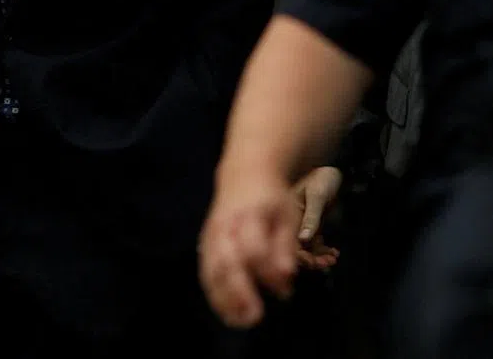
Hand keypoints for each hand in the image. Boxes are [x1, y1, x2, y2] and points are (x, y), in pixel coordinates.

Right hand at [198, 168, 299, 328]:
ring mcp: (213, 232)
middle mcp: (227, 224)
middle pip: (227, 260)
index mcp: (250, 215)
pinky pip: (205, 268)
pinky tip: (226, 310)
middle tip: (254, 316)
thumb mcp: (287, 215)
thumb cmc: (271, 197)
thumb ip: (286, 247)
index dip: (267, 272)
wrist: (244, 172)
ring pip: (211, 267)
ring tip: (238, 320)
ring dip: (222, 297)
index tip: (285, 291)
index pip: (254, 248)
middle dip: (238, 290)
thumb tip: (286, 278)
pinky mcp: (206, 240)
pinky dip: (214, 291)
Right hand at [293, 166, 341, 271]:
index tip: (313, 262)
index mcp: (286, 211)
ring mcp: (301, 223)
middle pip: (295, 247)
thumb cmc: (322, 177)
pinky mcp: (312, 225)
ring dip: (319, 257)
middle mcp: (291, 220)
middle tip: (328, 263)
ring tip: (333, 258)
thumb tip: (303, 240)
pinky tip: (334, 252)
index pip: (286, 239)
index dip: (298, 255)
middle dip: (311, 259)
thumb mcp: (316, 196)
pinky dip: (324, 251)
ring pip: (306, 248)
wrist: (334, 169)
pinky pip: (315, 244)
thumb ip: (310, 218)